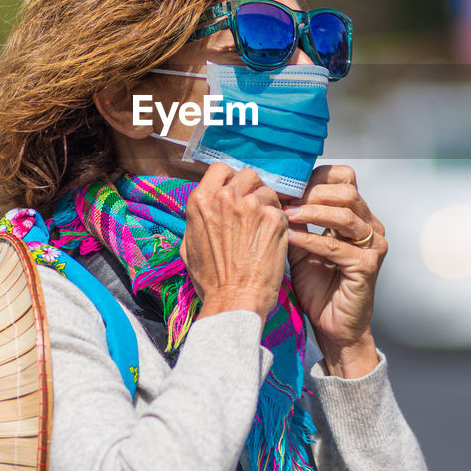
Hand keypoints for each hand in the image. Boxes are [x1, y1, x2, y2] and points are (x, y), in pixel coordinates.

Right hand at [182, 164, 288, 318]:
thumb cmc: (211, 280)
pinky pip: (281, 210)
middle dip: (252, 190)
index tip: (237, 191)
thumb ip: (198, 219)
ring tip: (263, 229)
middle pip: (248, 175)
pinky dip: (279, 222)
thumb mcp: (189, 245)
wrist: (234, 301)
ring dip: (267, 206)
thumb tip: (205, 207)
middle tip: (254, 211)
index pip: (221, 169)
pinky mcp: (273, 219)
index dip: (231, 179)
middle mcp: (225, 197)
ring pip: (267, 191)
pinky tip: (273, 239)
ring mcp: (251, 206)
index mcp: (202, 200)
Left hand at [284, 165, 386, 377]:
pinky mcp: (367, 266)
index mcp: (359, 216)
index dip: (316, 177)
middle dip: (312, 193)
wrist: (332, 327)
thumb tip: (274, 190)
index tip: (287, 185)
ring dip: (310, 213)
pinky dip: (309, 240)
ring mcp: (374, 246)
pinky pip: (335, 246)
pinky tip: (289, 239)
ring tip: (285, 216)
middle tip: (284, 199)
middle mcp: (372, 226)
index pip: (345, 178)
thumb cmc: (318, 286)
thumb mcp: (302, 244)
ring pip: (344, 215)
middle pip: (347, 191)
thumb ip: (296, 219)